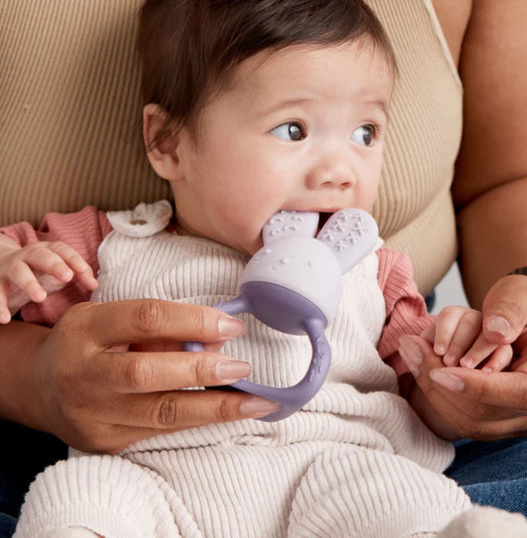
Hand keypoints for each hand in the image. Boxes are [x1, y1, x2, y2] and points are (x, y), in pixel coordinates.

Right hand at [0, 240, 97, 322]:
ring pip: (18, 271)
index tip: (83, 272)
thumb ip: (79, 275)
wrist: (1, 268)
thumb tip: (95, 285)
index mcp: (46, 250)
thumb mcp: (58, 272)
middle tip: (67, 277)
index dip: (73, 258)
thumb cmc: (39, 271)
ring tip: (40, 298)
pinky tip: (4, 319)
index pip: (61, 249)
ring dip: (29, 283)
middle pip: (40, 255)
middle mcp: (27, 256)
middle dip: (54, 264)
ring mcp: (9, 268)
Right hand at [21, 299, 277, 452]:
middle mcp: (84, 372)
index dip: (193, 320)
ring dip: (213, 407)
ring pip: (160, 413)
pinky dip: (198, 421)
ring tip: (254, 401)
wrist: (41, 388)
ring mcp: (93, 413)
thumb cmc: (89, 343)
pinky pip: (160, 432)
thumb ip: (161, 327)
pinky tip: (228, 414)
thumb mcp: (113, 319)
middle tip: (242, 366)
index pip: (146, 318)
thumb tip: (219, 337)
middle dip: (201, 369)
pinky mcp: (105, 441)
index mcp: (87, 329)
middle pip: (147, 372)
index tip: (232, 324)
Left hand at [400, 275, 526, 439]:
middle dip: (445, 386)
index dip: (477, 387)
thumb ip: (509, 310)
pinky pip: (465, 421)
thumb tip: (494, 333)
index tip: (439, 370)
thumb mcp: (521, 293)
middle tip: (412, 351)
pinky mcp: (502, 420)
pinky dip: (438, 397)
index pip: (519, 393)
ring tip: (412, 354)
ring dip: (435, 392)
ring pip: (472, 422)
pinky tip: (422, 369)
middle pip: (489, 412)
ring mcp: (524, 416)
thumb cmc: (525, 301)